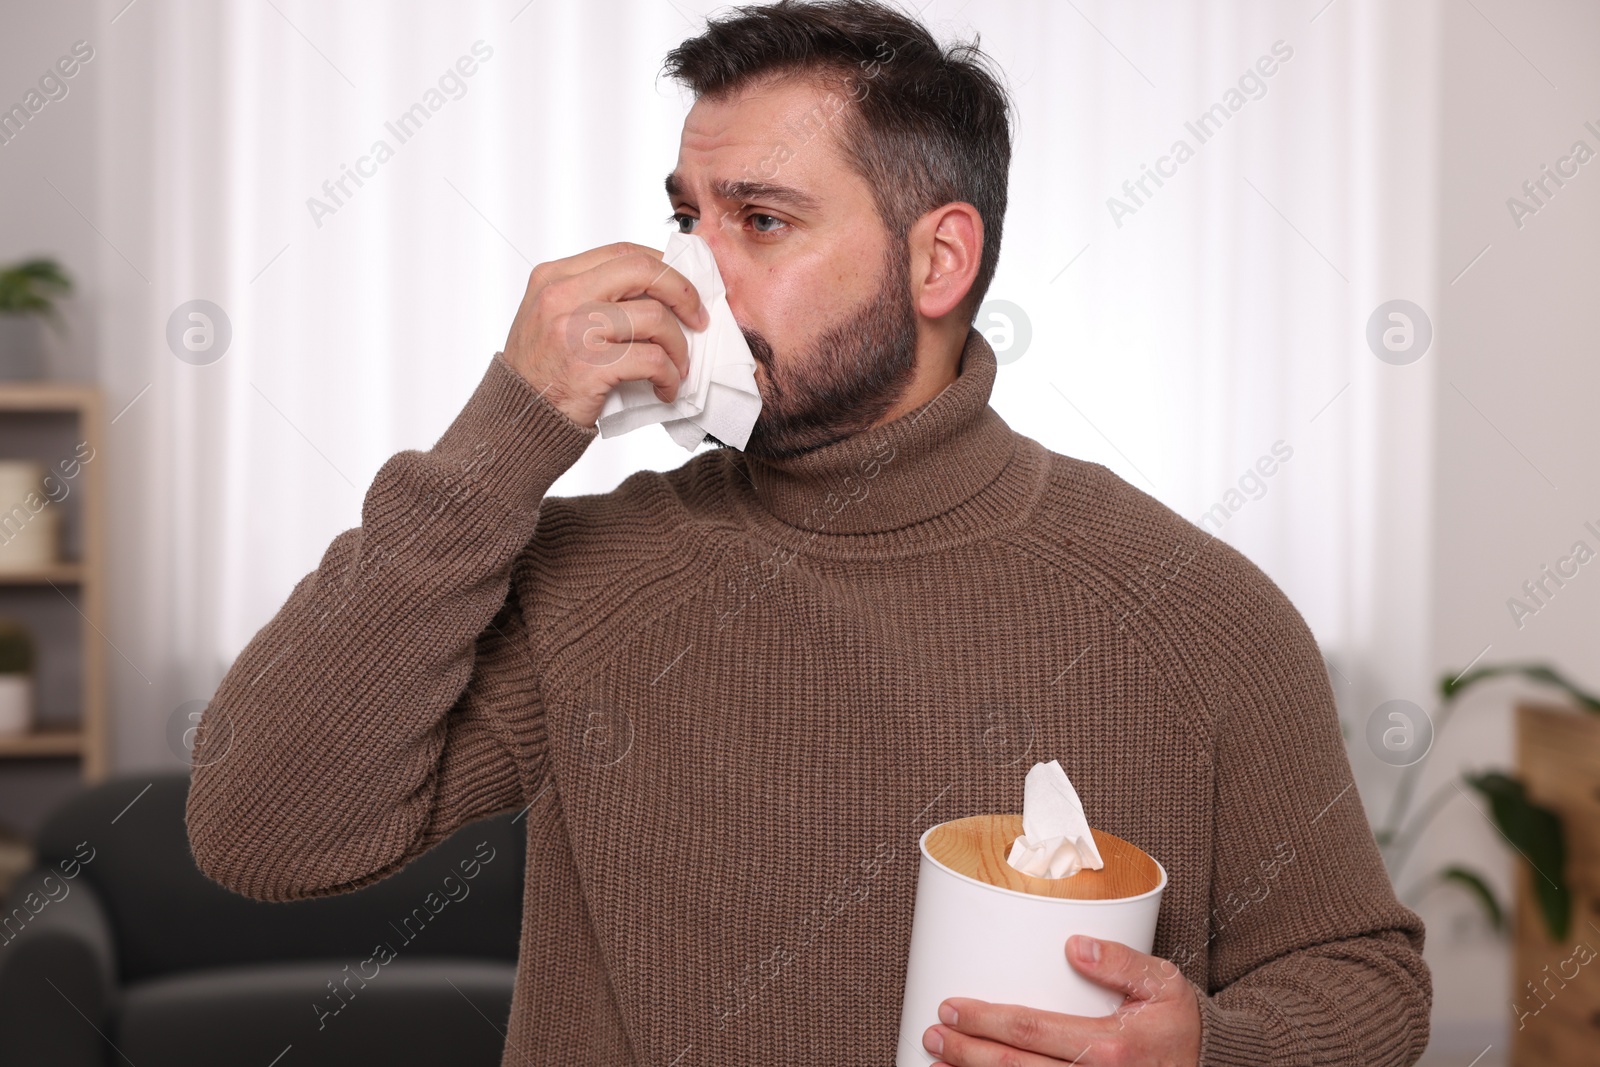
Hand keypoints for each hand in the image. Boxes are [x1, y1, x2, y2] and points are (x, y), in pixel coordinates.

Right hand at [501, 241, 709, 427]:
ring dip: (678, 346)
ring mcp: (574, 330)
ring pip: (655, 317)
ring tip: (677, 366)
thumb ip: (592, 295)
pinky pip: (652, 360)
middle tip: (697, 319)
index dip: (665, 266)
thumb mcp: (552, 316)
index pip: (624, 252)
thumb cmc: (542, 370)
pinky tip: (665, 388)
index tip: (683, 289)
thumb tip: (659, 289)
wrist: (517, 417)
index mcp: (554, 276)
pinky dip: (669, 376)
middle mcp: (562, 296)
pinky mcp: (589, 366)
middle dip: (683, 293)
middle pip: (643, 271)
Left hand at [922, 935, 1200, 1065]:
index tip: (952, 1007)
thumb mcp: (1163, 983)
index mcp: (1109, 1046)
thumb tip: (1074, 944)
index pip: (1031, 1031)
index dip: (986, 1020)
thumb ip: (1120, 962)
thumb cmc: (1184, 1025)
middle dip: (966, 1053)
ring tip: (940, 1061)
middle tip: (933, 1034)